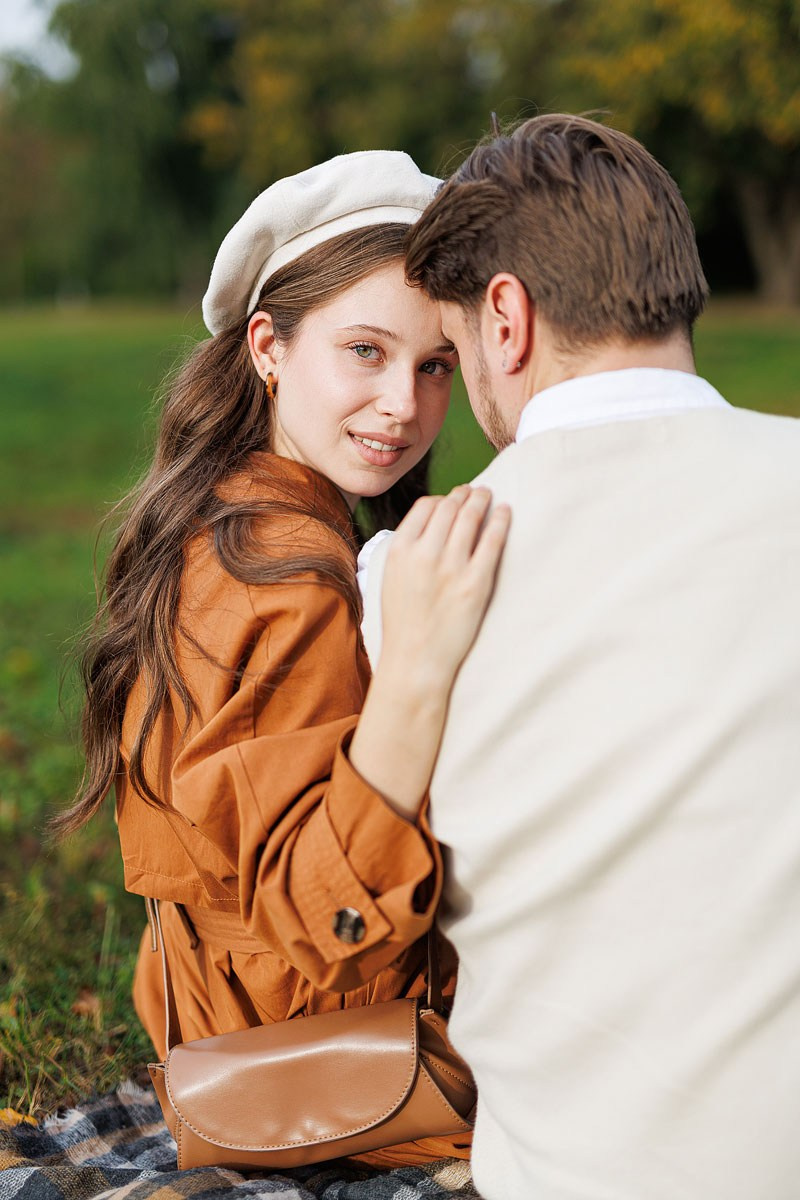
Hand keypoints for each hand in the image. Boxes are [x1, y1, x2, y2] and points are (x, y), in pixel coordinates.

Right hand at [379, 486, 510, 691]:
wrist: (416, 660)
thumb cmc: (403, 622)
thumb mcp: (391, 577)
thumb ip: (407, 549)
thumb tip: (430, 523)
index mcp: (400, 549)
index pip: (425, 507)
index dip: (442, 499)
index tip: (451, 500)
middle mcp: (425, 553)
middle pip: (450, 507)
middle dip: (464, 494)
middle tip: (475, 491)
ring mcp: (452, 567)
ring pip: (471, 518)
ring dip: (482, 500)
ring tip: (488, 495)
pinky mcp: (476, 583)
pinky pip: (492, 541)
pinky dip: (500, 521)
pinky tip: (505, 512)